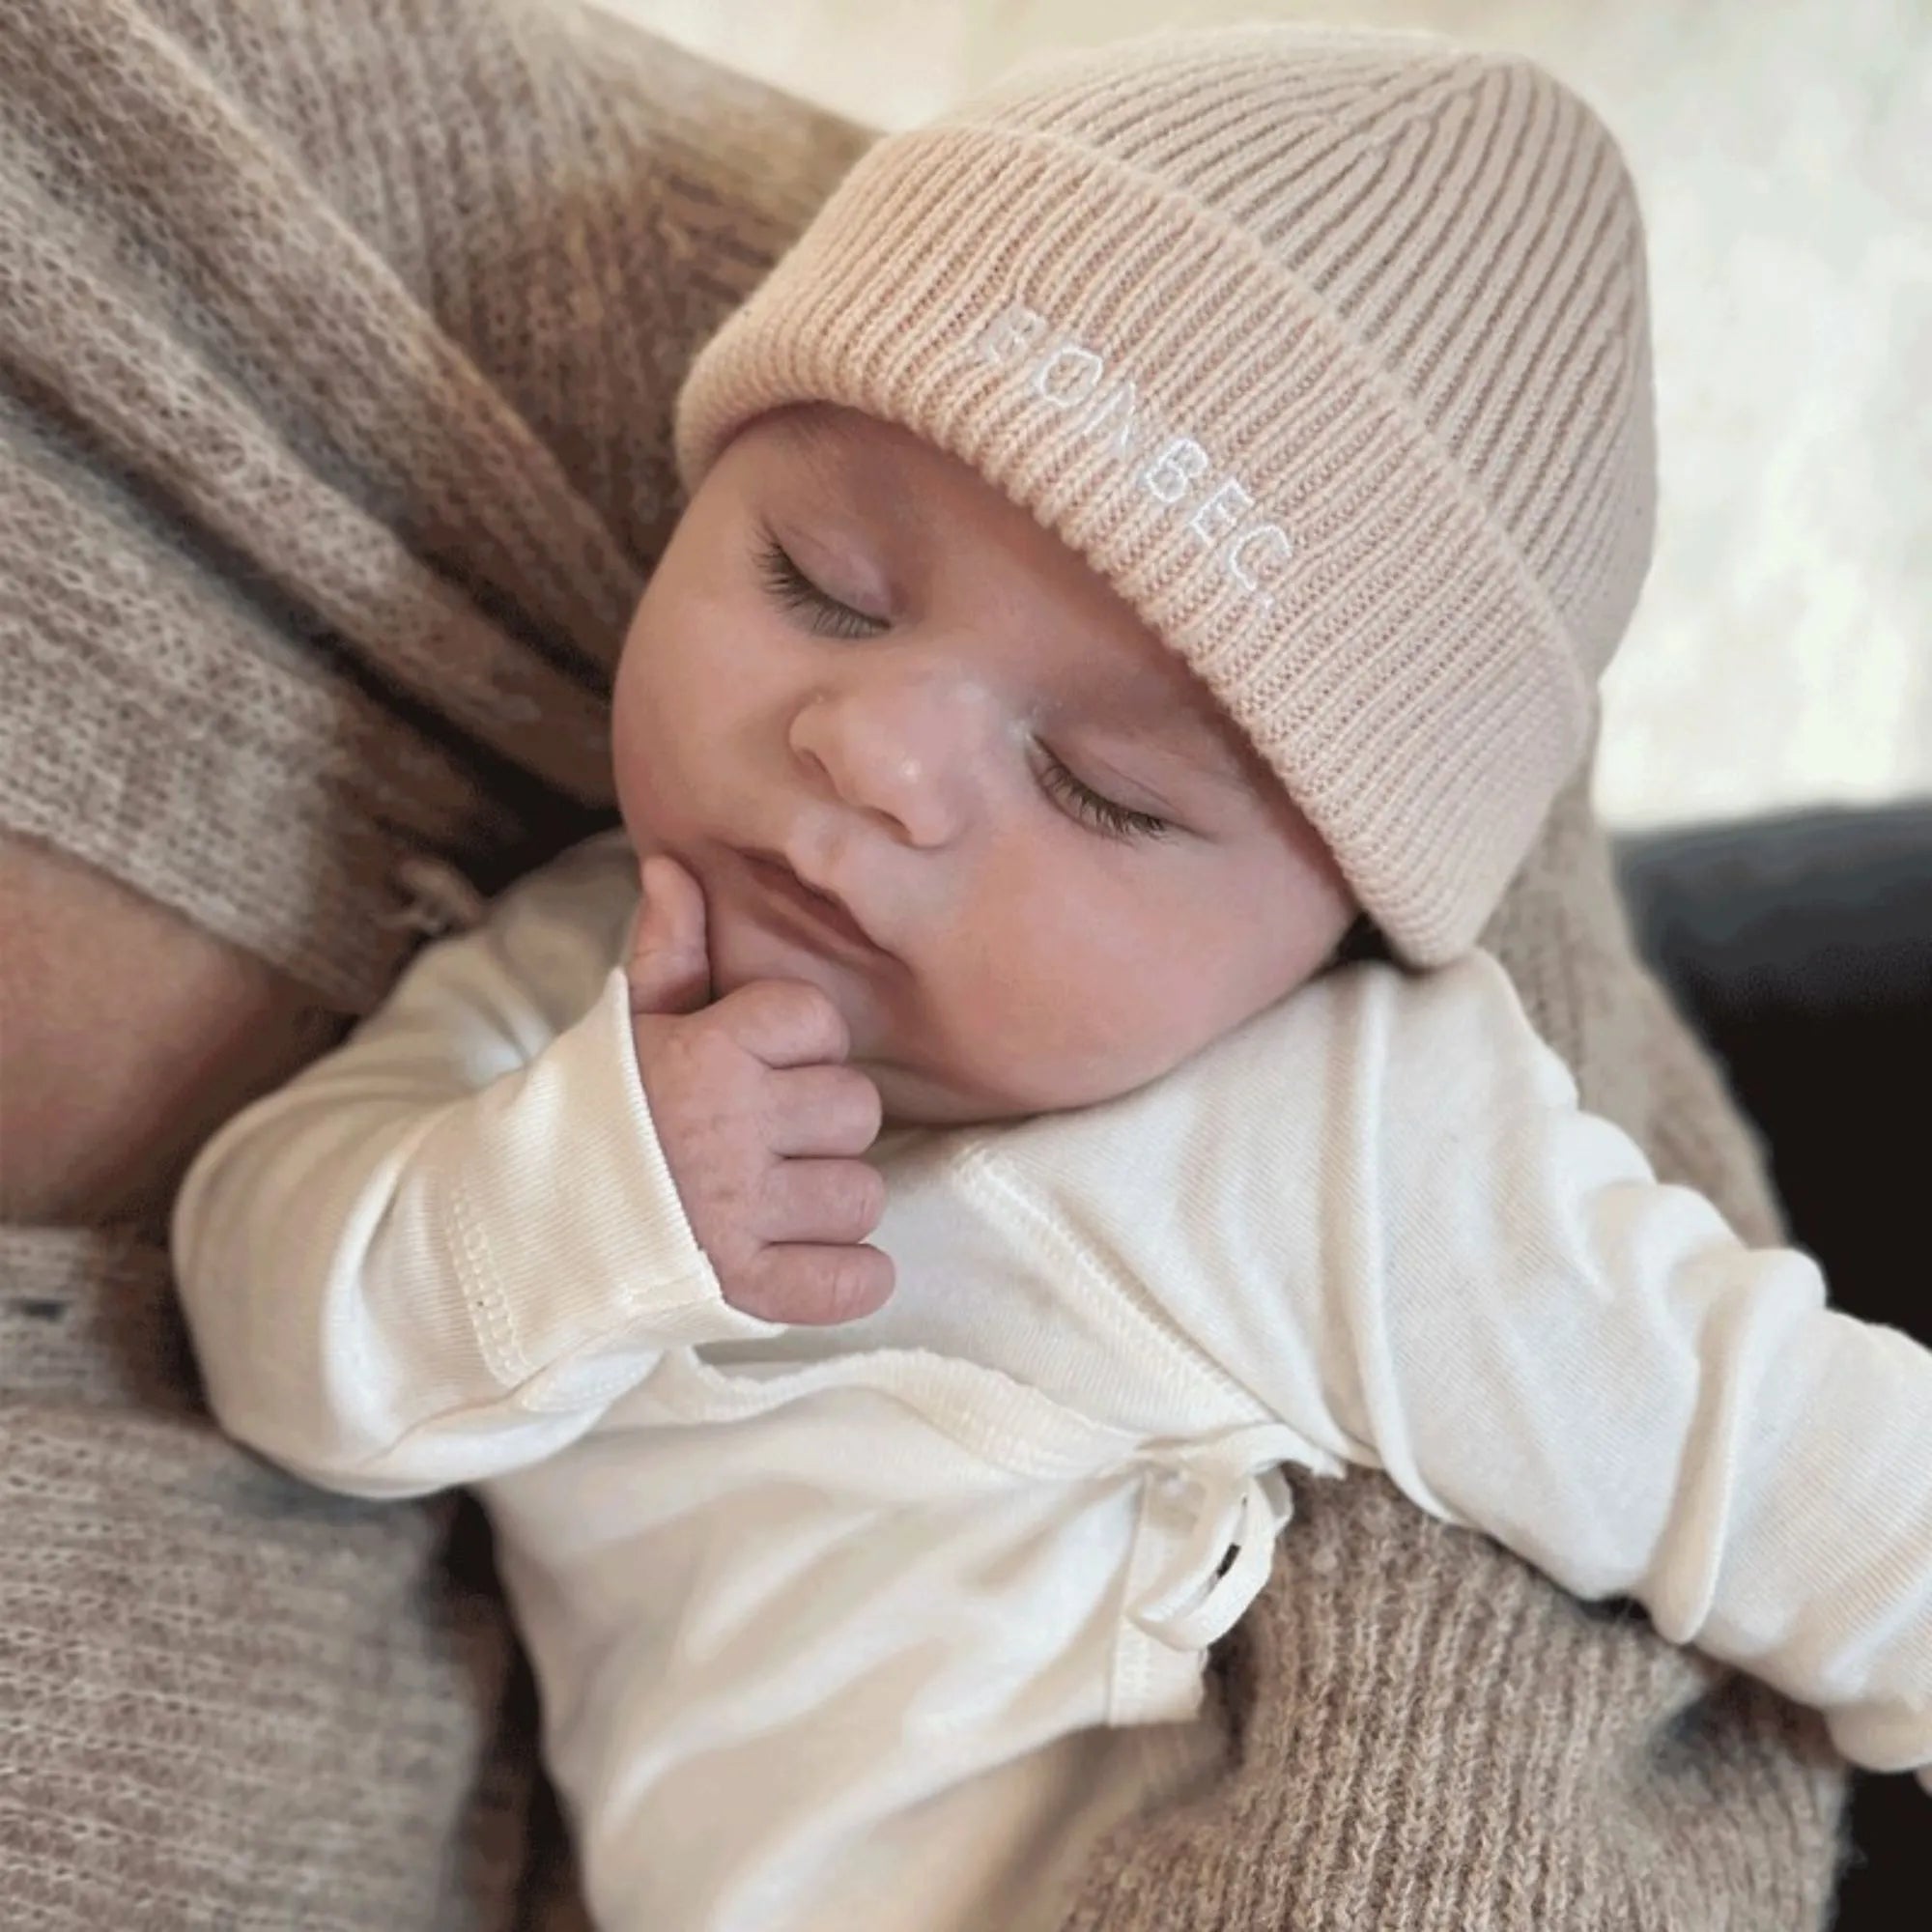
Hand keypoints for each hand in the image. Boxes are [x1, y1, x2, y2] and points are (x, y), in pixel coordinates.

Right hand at [625, 855, 893, 1324]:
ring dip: (831, 1204)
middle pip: (856, 1109)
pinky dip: (850, 1278)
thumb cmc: (598, 1117)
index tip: (759, 1065)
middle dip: (821, 1124)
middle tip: (769, 1138)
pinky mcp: (749, 1289)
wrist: (524, 1229)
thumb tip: (673, 866)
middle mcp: (732, 1129)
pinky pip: (856, 1281)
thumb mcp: (629, 1026)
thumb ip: (668, 949)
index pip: (819, 1022)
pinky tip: (809, 1260)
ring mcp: (742, 1214)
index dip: (799, 1045)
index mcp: (708, 1053)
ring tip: (775, 1202)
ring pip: (862, 1194)